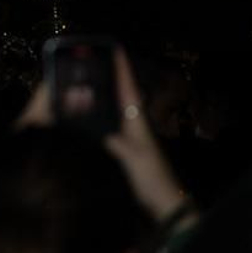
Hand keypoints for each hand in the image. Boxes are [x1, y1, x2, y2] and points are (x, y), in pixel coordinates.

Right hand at [104, 49, 189, 222]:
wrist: (165, 204)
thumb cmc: (151, 178)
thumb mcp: (132, 157)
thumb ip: (113, 141)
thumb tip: (87, 124)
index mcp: (137, 121)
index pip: (128, 88)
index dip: (122, 68)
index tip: (114, 48)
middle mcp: (134, 125)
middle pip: (121, 95)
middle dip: (110, 76)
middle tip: (93, 59)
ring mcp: (131, 138)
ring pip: (115, 109)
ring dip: (104, 94)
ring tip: (86, 81)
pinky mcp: (126, 151)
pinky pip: (109, 125)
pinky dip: (99, 115)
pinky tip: (88, 116)